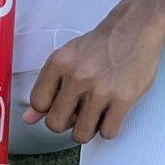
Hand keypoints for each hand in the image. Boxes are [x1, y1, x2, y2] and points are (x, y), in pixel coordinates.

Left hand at [23, 19, 163, 143]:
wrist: (134, 30)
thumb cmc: (100, 45)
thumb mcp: (67, 58)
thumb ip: (47, 87)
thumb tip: (29, 117)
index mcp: (59, 64)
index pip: (38, 103)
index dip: (47, 110)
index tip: (57, 106)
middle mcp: (77, 77)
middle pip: (55, 123)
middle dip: (65, 124)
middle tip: (75, 115)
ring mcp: (100, 89)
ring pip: (81, 134)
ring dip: (86, 130)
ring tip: (92, 117)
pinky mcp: (123, 99)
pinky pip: (107, 133)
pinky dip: (107, 129)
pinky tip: (109, 116)